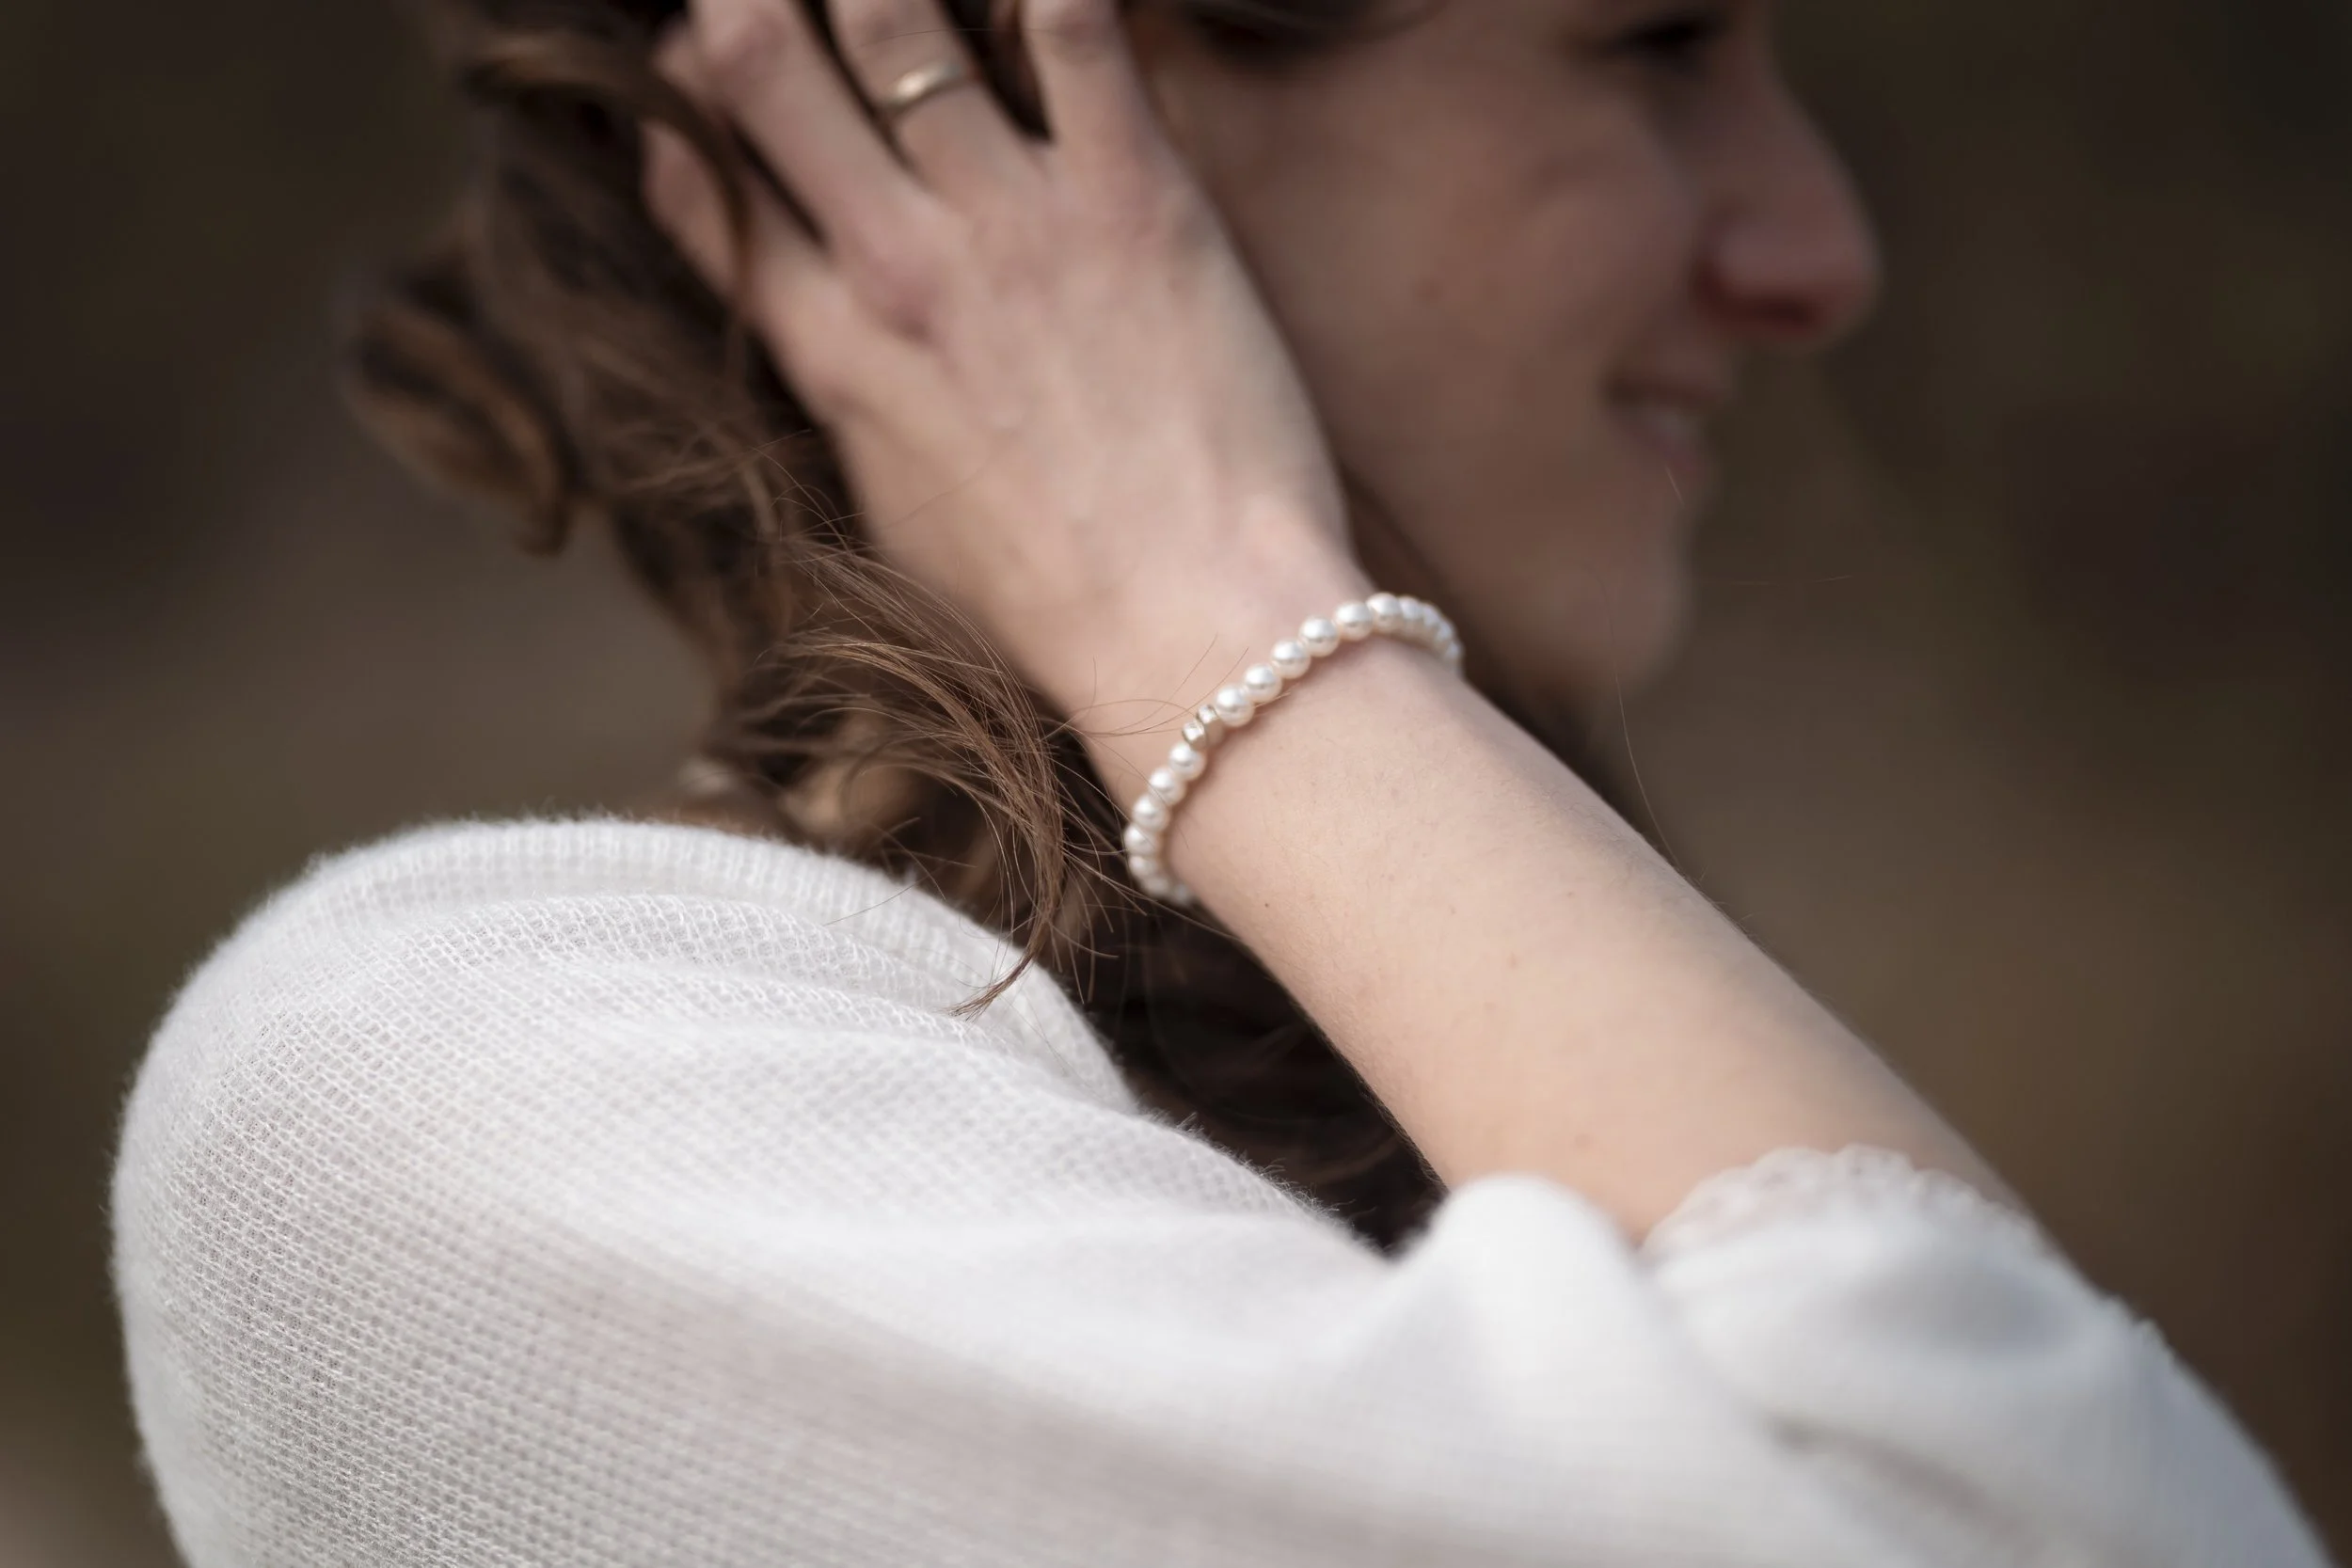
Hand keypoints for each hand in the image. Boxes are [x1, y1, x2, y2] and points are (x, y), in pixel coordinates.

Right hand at [642, 0, 1366, 736]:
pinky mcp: (1134, 199)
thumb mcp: (896, 521)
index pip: (698, 179)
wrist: (1196, 636)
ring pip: (893, 18)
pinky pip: (1072, 27)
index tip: (703, 67)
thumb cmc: (1051, 610)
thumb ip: (850, 409)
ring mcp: (1010, 222)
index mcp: (827, 351)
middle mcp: (896, 266)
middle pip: (759, 59)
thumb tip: (831, 347)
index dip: (680, 99)